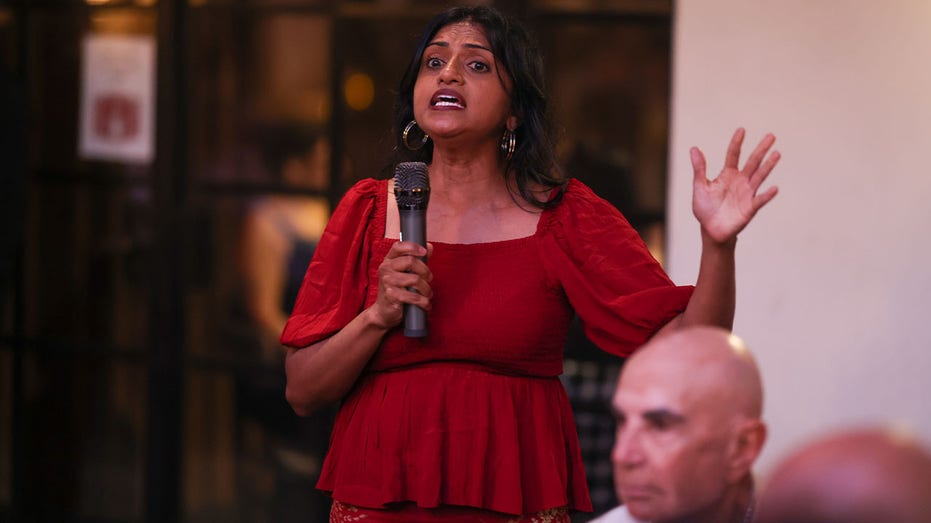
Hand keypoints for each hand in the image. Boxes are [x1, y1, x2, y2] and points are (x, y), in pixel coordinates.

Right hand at [370, 241, 433, 328]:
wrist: (384, 311)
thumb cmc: (397, 290)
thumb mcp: (404, 272)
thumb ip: (417, 259)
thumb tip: (429, 247)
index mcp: (389, 260)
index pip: (398, 246)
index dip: (413, 246)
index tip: (424, 252)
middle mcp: (386, 268)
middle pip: (411, 261)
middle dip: (425, 271)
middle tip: (429, 279)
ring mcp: (387, 282)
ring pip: (415, 279)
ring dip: (426, 289)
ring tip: (427, 294)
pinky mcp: (391, 296)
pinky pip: (413, 296)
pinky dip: (423, 301)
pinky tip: (425, 304)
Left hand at [691, 128, 779, 244]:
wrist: (710, 230)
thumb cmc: (705, 208)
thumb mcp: (700, 186)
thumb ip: (699, 169)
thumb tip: (694, 148)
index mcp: (728, 174)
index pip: (733, 155)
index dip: (737, 143)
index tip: (741, 130)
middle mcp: (740, 181)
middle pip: (752, 162)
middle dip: (761, 149)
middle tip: (771, 135)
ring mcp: (747, 193)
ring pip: (759, 176)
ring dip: (768, 166)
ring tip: (776, 154)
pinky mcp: (750, 207)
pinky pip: (760, 200)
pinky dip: (767, 195)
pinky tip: (774, 188)